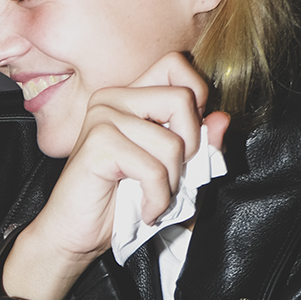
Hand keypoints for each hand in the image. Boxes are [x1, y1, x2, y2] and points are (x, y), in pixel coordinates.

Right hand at [3, 53, 228, 299]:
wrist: (76, 235)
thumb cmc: (120, 203)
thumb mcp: (172, 171)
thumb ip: (200, 144)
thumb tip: (223, 119)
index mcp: (128, 97)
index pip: (174, 65)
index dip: (197, 96)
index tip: (189, 137)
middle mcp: (112, 99)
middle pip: (182, 99)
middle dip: (191, 146)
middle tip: (171, 175)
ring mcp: (102, 117)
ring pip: (172, 142)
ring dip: (172, 183)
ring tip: (153, 197)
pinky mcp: (98, 144)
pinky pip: (153, 169)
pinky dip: (158, 199)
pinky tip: (145, 209)